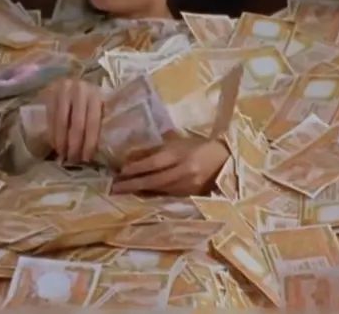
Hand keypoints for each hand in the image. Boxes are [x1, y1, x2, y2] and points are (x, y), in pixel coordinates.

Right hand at [42, 79, 103, 163]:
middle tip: (73, 160)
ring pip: (61, 122)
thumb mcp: (98, 107)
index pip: (93, 123)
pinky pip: (50, 119)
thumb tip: (95, 153)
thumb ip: (98, 124)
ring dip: (61, 142)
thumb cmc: (88, 100)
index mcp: (96, 95)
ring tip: (63, 155)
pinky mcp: (50, 93)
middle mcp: (80, 91)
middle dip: (74, 145)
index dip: (89, 143)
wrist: (73, 82)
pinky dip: (52, 135)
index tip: (86, 159)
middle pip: (77, 124)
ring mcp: (63, 91)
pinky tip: (55, 145)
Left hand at [112, 136, 230, 195]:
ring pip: (160, 190)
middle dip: (133, 184)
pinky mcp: (192, 195)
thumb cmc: (197, 147)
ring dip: (141, 191)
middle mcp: (184, 170)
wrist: (224, 159)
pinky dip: (153, 195)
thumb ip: (154, 149)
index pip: (155, 163)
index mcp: (180, 154)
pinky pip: (168, 195)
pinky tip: (142, 195)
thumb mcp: (176, 143)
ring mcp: (189, 184)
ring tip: (123, 191)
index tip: (120, 172)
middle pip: (155, 179)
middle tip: (114, 188)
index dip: (137, 168)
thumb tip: (129, 157)